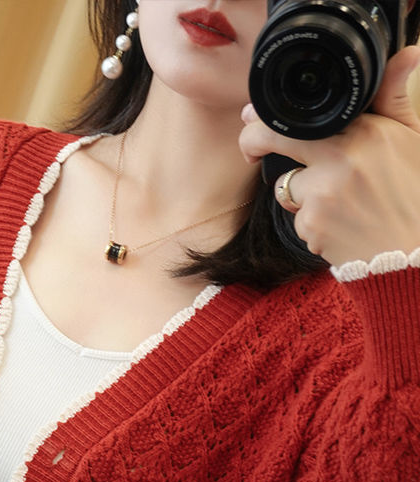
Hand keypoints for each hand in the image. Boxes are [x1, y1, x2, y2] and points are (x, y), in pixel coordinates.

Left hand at [239, 45, 419, 265]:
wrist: (410, 253)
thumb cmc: (412, 195)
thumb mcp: (412, 141)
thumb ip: (394, 101)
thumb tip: (406, 55)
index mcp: (366, 131)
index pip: (304, 115)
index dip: (271, 117)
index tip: (255, 118)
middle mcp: (342, 157)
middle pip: (276, 139)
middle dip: (254, 143)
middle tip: (251, 153)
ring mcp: (323, 192)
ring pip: (286, 187)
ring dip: (301, 197)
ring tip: (340, 205)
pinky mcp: (311, 223)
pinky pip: (296, 219)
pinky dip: (311, 224)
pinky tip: (339, 226)